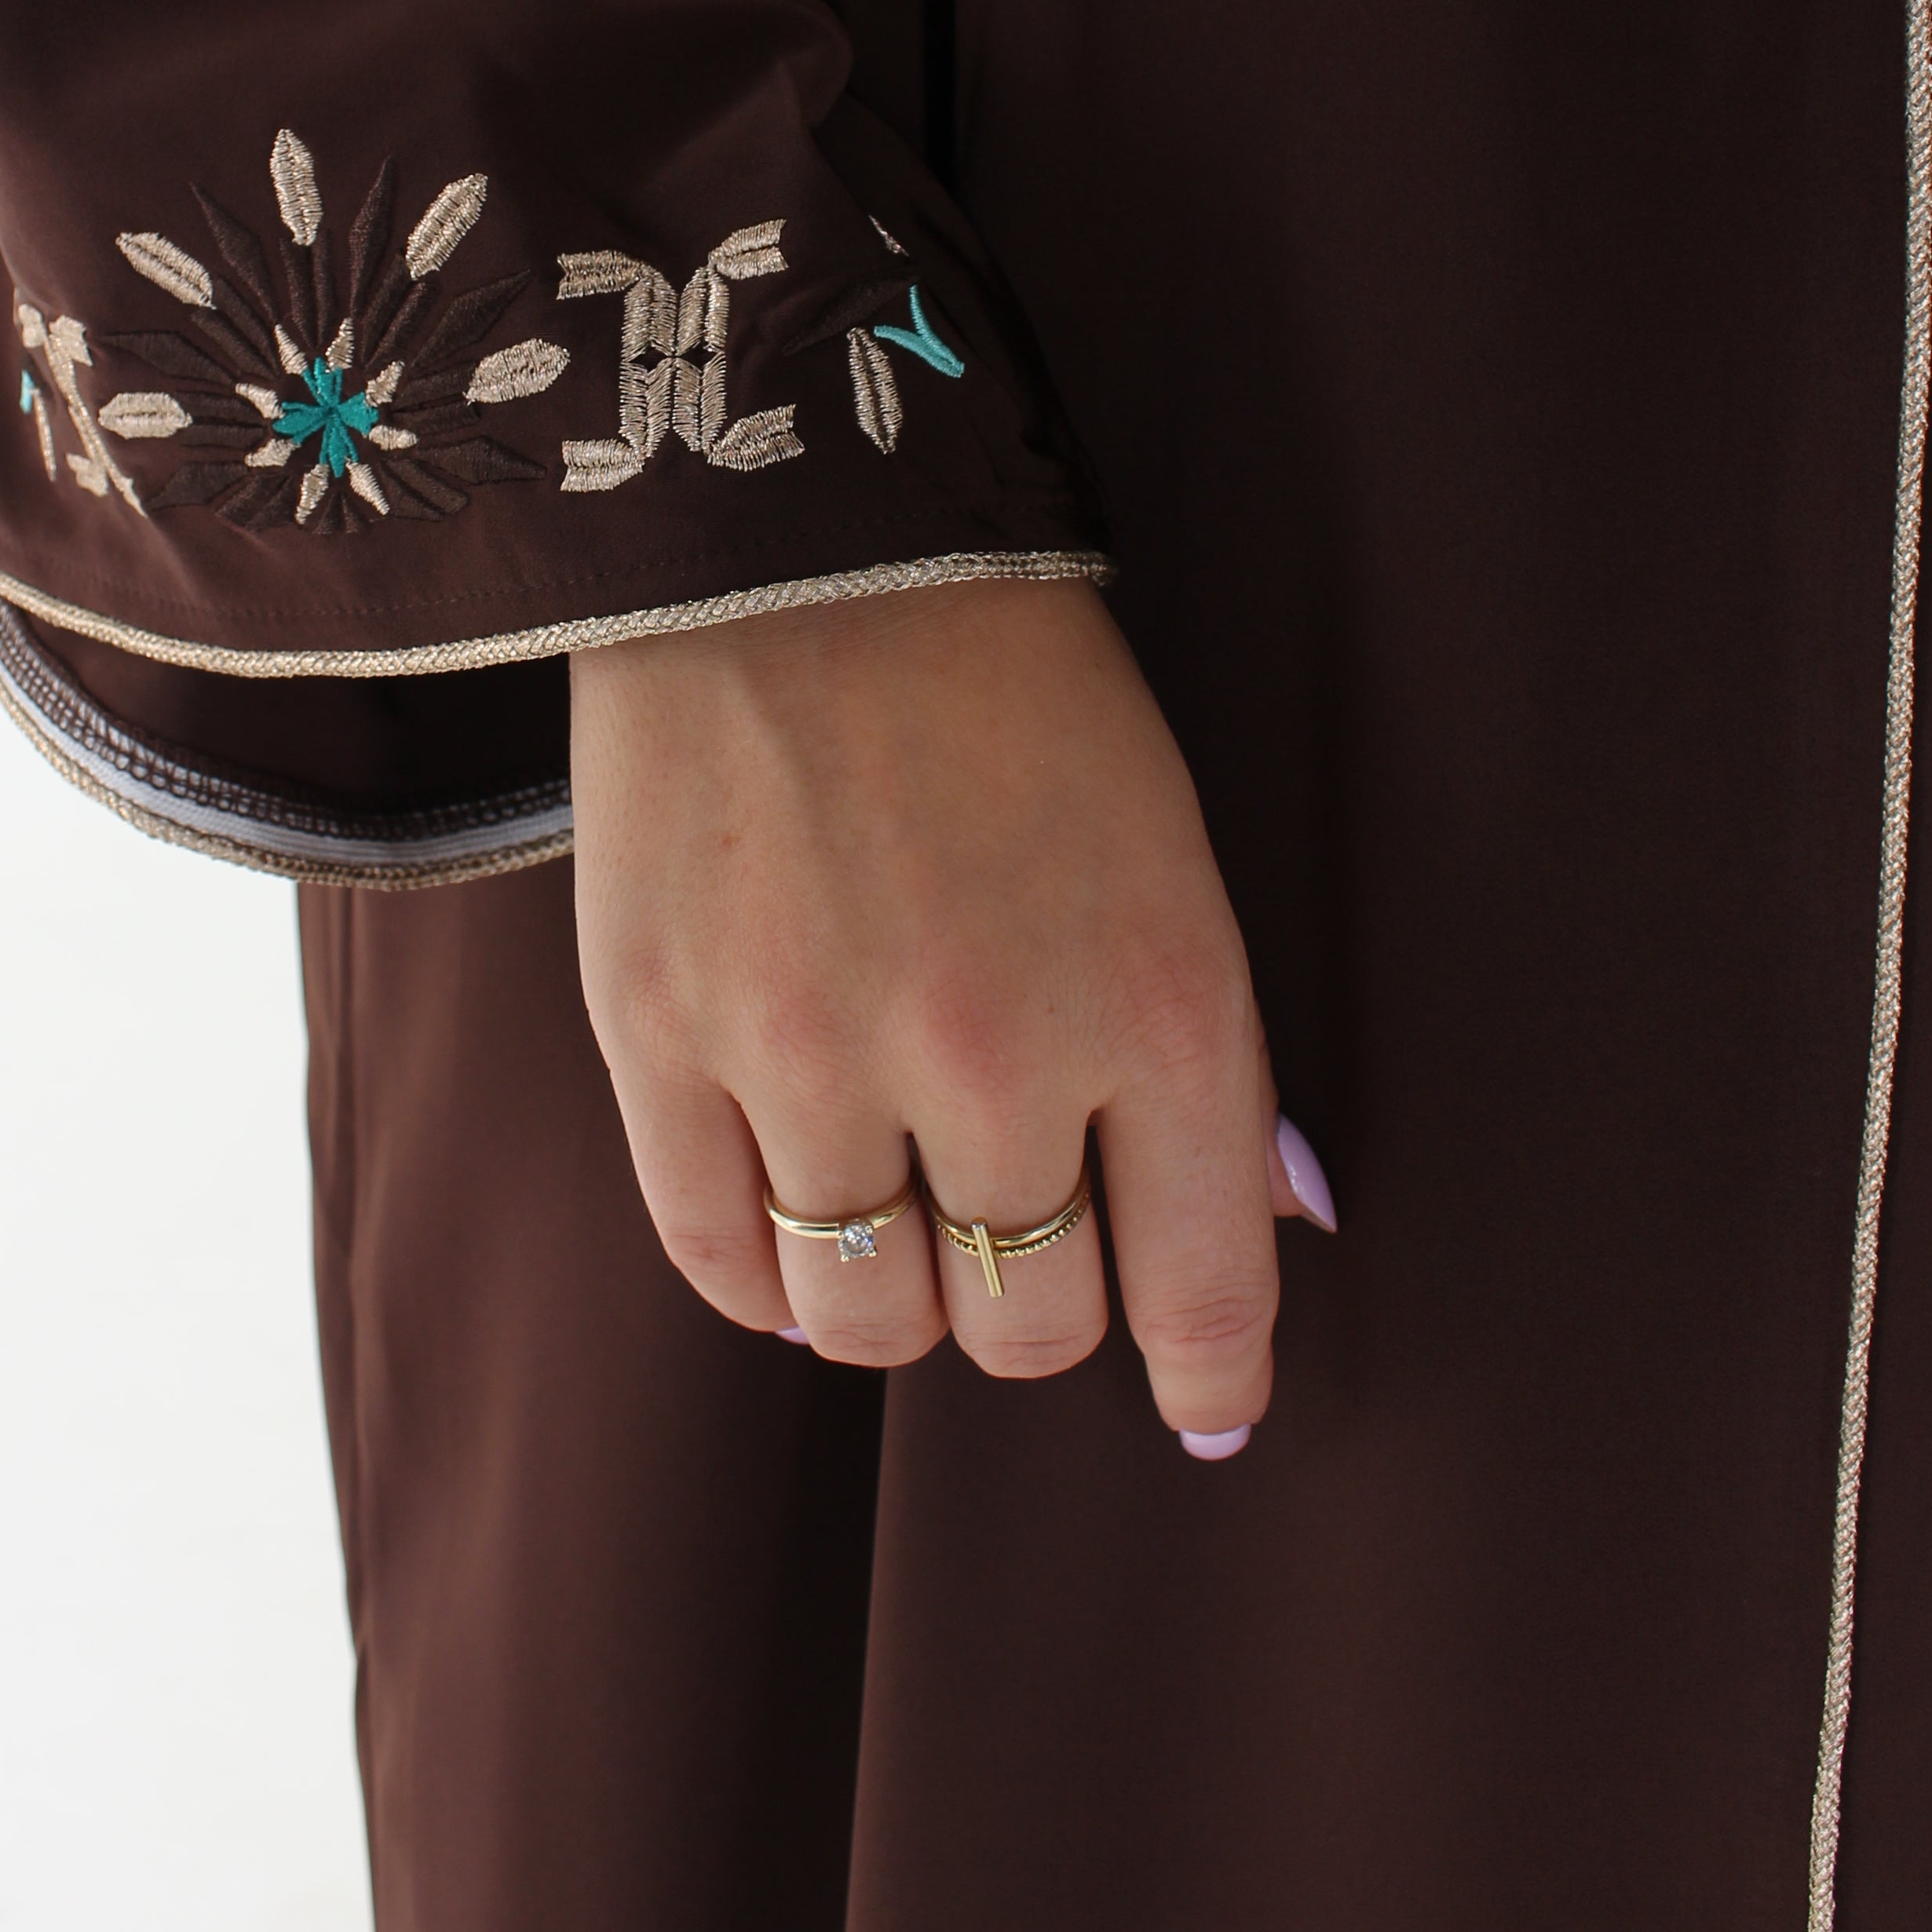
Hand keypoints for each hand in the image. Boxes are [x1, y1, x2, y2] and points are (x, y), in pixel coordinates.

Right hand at [566, 577, 1328, 1450]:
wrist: (796, 529)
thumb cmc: (1007, 679)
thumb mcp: (1168, 846)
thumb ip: (1207, 1056)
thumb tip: (1271, 1224)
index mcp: (1155, 1002)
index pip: (1203, 1291)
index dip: (1211, 1373)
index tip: (1205, 1401)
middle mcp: (993, 1056)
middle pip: (1030, 1325)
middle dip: (1042, 1304)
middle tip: (1025, 1235)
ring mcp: (811, 1054)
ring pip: (870, 1320)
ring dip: (898, 1295)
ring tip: (898, 1213)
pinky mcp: (660, 1032)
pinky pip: (722, 1256)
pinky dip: (770, 1276)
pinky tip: (794, 1228)